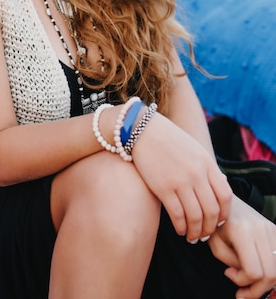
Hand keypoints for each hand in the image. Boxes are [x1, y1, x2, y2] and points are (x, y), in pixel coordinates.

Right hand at [131, 112, 231, 241]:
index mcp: (207, 163)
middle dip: (210, 228)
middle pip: (212, 211)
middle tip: (205, 235)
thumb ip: (207, 168)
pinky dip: (181, 227)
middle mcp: (197, 174)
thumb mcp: (194, 149)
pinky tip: (180, 229)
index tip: (219, 222)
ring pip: (196, 217)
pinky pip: (178, 216)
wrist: (142, 130)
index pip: (225, 196)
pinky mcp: (163, 188)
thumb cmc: (168, 140)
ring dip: (196, 232)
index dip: (224, 214)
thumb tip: (219, 188)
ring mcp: (181, 181)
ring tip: (192, 237)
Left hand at [208, 195, 275, 298]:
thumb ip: (229, 262)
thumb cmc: (217, 222)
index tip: (229, 274)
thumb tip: (244, 275)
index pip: (253, 270)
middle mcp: (260, 229)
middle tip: (243, 290)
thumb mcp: (214, 243)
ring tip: (250, 280)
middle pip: (270, 273)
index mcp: (242, 231)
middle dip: (257, 289)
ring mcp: (270, 228)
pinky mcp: (275, 229)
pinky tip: (258, 270)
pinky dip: (271, 270)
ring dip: (265, 282)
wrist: (225, 201)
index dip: (242, 281)